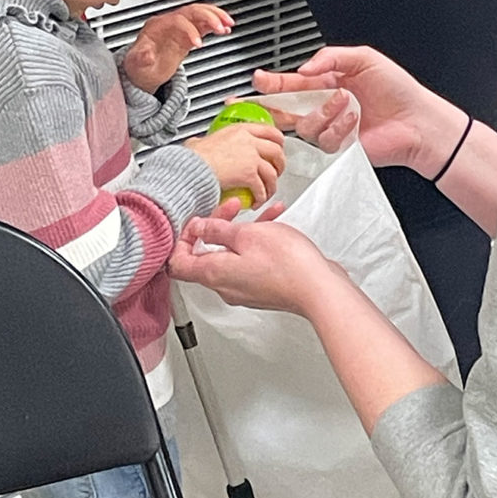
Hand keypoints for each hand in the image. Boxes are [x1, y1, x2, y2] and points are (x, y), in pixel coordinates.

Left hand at [123, 3, 233, 93]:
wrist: (142, 71)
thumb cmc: (139, 66)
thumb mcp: (136, 64)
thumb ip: (142, 57)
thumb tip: (147, 54)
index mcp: (157, 26)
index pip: (178, 20)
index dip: (190, 30)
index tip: (198, 43)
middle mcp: (169, 22)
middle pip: (192, 11)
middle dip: (208, 17)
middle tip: (221, 27)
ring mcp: (180, 27)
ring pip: (200, 13)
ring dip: (216, 16)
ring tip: (229, 24)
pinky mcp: (188, 33)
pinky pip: (204, 23)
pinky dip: (216, 24)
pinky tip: (226, 28)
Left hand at [168, 217, 344, 314]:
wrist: (319, 288)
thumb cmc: (287, 264)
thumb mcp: (247, 234)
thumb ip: (218, 230)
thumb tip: (199, 228)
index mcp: (214, 273)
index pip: (177, 262)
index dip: (182, 239)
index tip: (196, 222)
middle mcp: (224, 285)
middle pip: (205, 255)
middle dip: (216, 226)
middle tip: (231, 208)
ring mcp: (243, 288)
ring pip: (231, 254)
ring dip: (241, 230)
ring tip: (259, 213)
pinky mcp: (261, 287)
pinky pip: (249, 261)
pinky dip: (257, 242)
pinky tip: (273, 224)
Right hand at [184, 124, 285, 207]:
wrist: (191, 168)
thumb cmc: (192, 157)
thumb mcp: (198, 142)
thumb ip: (202, 142)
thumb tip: (196, 144)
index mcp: (240, 130)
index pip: (269, 131)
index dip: (277, 141)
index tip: (278, 147)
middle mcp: (249, 141)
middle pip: (277, 151)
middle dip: (280, 163)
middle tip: (276, 171)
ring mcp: (251, 157)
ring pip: (272, 172)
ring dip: (272, 184)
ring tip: (268, 191)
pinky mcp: (249, 175)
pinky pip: (262, 188)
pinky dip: (261, 197)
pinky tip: (256, 202)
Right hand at [253, 45, 445, 174]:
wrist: (417, 120)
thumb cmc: (398, 89)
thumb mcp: (364, 58)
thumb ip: (331, 57)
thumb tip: (303, 67)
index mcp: (330, 83)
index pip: (294, 83)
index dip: (273, 82)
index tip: (258, 79)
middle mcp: (327, 106)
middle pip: (288, 107)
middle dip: (273, 103)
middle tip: (263, 98)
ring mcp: (332, 128)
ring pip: (305, 124)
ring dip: (324, 110)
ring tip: (346, 101)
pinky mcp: (339, 148)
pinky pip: (325, 139)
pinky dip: (339, 127)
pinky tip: (355, 121)